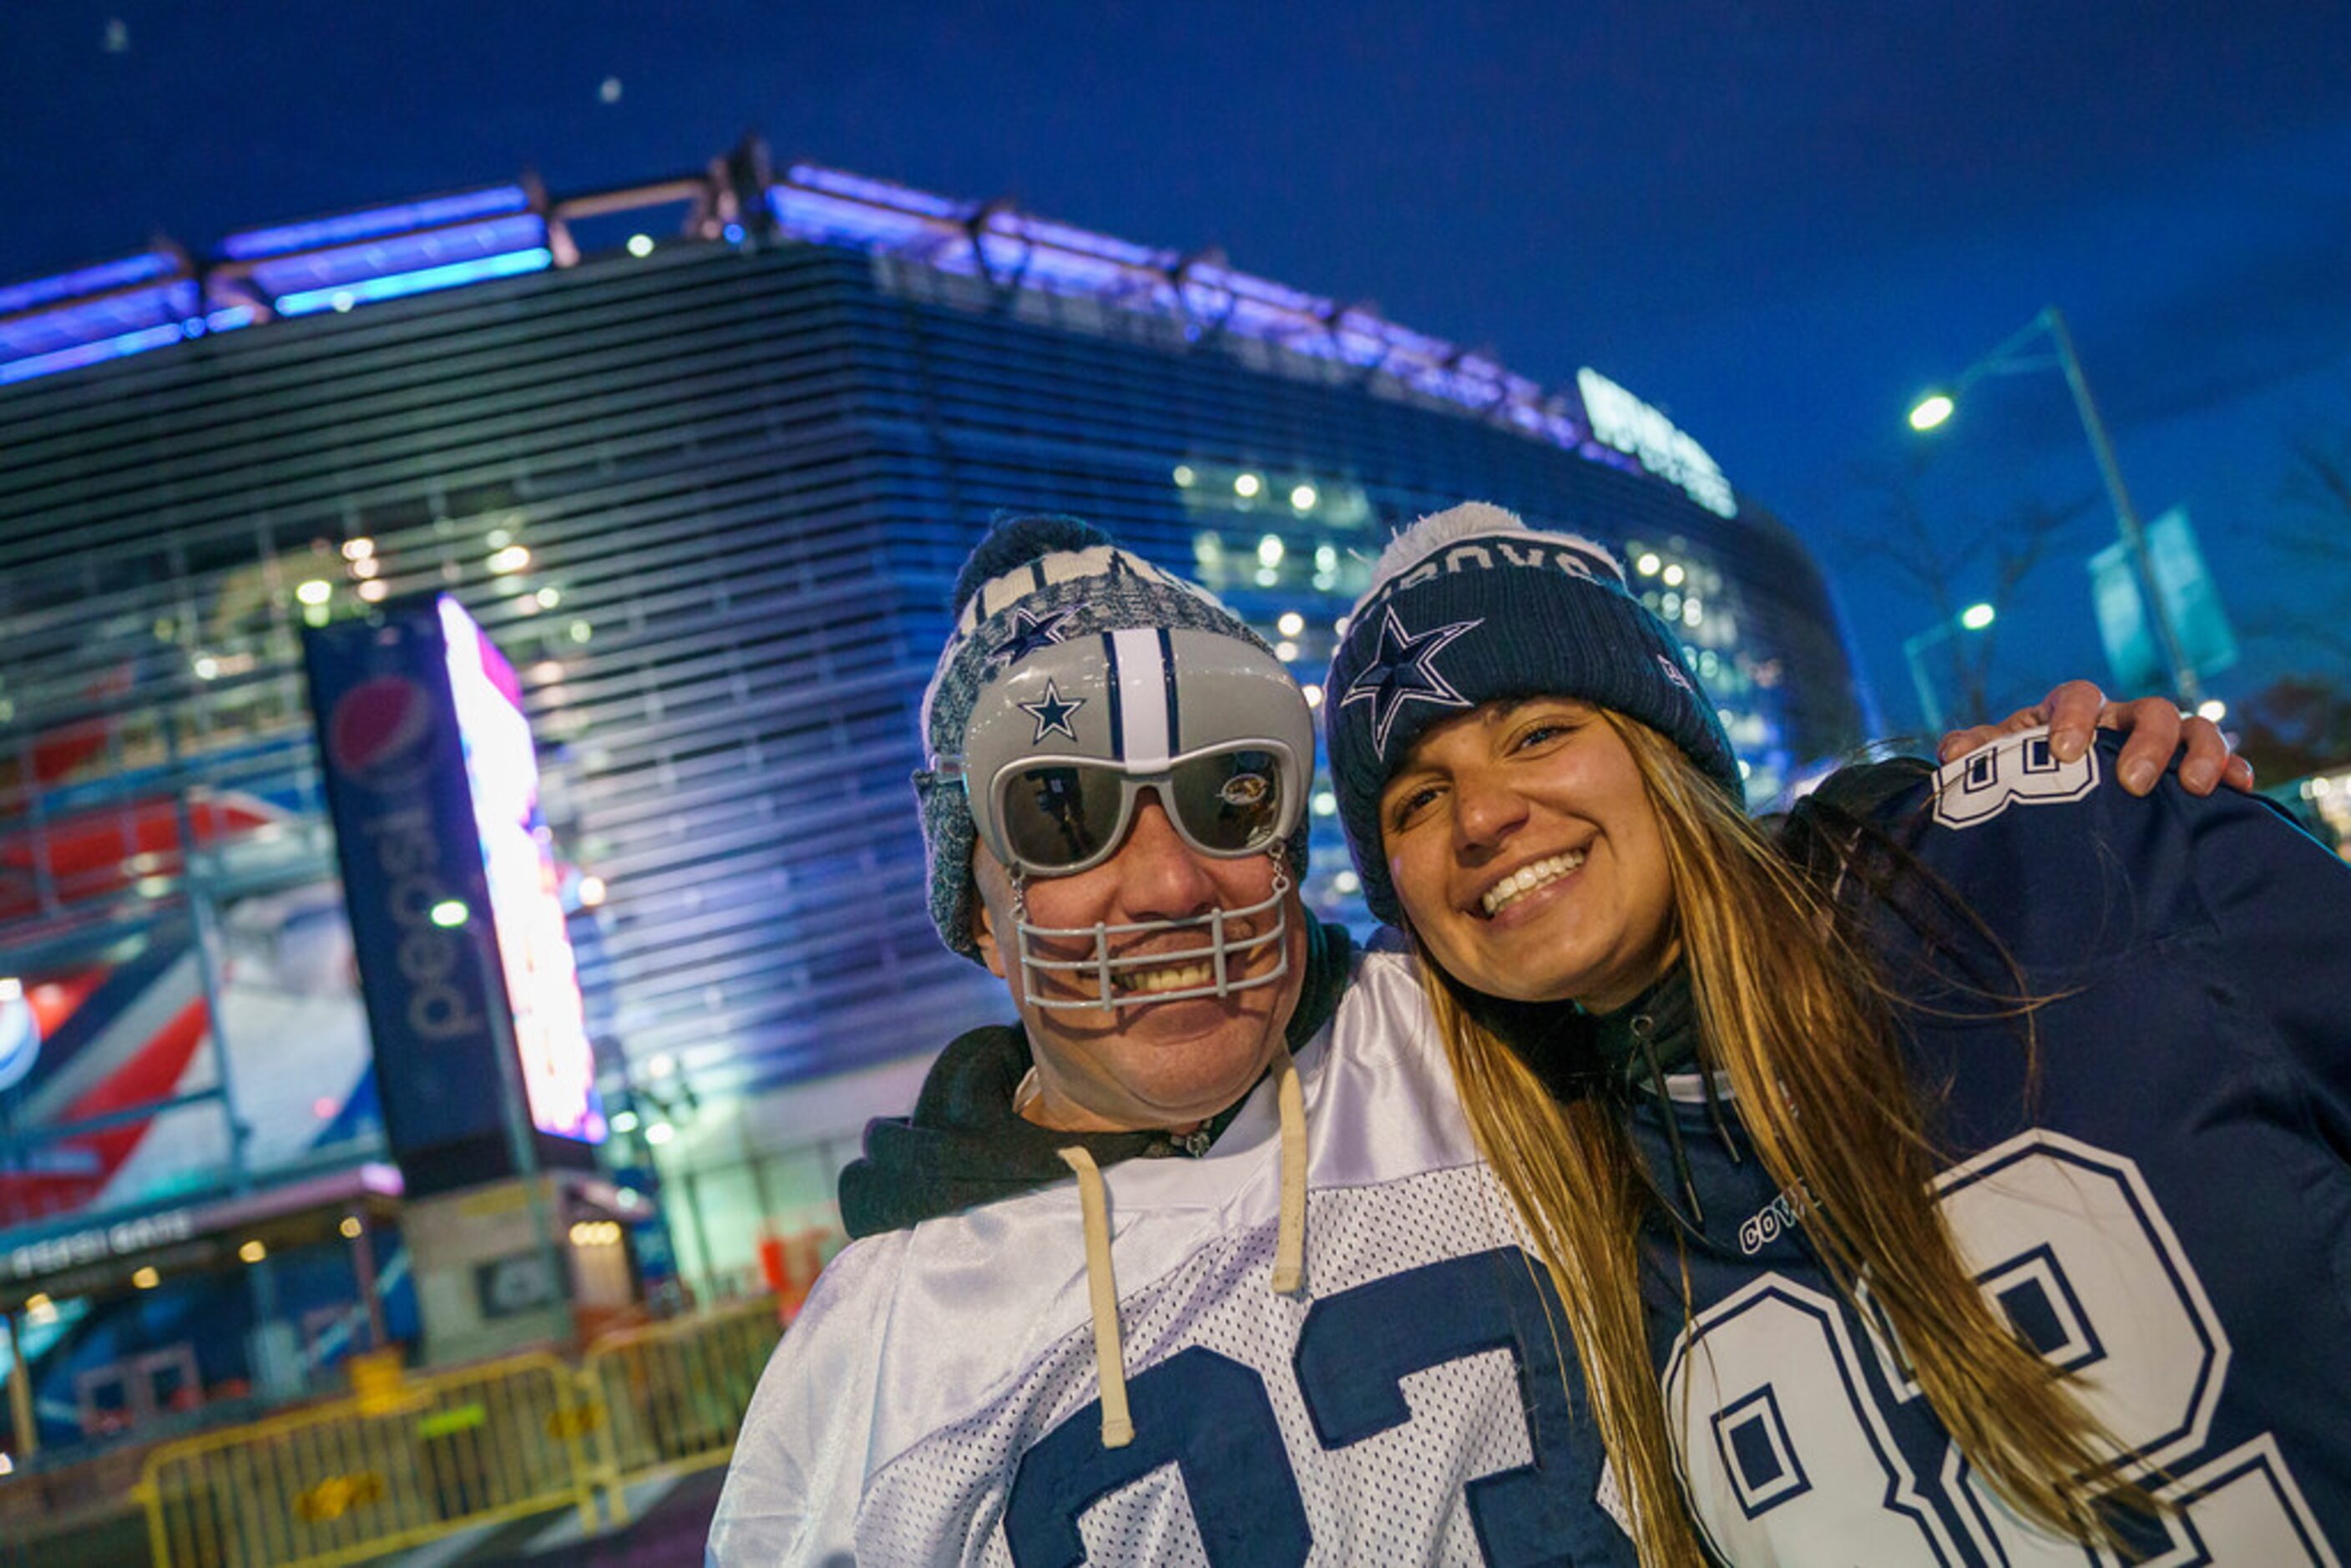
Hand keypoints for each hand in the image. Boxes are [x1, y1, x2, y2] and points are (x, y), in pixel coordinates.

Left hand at [1937, 679, 2252, 796]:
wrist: (2057, 805)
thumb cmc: (2026, 776)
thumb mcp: (1999, 764)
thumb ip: (1976, 754)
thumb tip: (1951, 756)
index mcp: (2073, 713)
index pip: (2078, 695)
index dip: (2074, 717)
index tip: (2065, 752)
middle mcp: (2122, 720)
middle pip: (2148, 710)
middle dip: (2146, 742)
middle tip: (2133, 782)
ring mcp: (2161, 741)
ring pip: (2192, 727)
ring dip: (2200, 751)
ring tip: (2196, 786)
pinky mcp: (2190, 767)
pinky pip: (2223, 758)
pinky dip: (2234, 768)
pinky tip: (2240, 790)